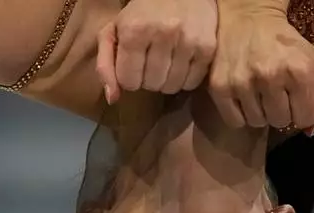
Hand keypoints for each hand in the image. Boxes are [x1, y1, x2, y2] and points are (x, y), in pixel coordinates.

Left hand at [96, 0, 218, 103]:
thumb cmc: (143, 12)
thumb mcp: (114, 31)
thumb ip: (105, 65)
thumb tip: (112, 98)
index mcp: (134, 30)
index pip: (128, 81)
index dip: (129, 77)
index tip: (134, 65)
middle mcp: (162, 33)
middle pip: (151, 85)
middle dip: (148, 78)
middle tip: (151, 62)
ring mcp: (188, 40)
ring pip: (172, 86)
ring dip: (166, 80)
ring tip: (166, 62)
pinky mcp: (207, 47)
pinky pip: (192, 82)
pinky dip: (185, 78)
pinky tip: (182, 62)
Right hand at [207, 2, 313, 132]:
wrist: (248, 19)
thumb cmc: (285, 42)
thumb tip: (312, 129)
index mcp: (299, 70)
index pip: (305, 118)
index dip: (302, 112)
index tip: (295, 100)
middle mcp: (270, 77)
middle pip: (280, 121)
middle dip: (281, 111)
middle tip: (276, 94)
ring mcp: (242, 83)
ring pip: (257, 122)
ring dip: (260, 112)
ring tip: (259, 93)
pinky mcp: (220, 87)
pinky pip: (235, 121)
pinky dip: (240, 114)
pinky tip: (244, 97)